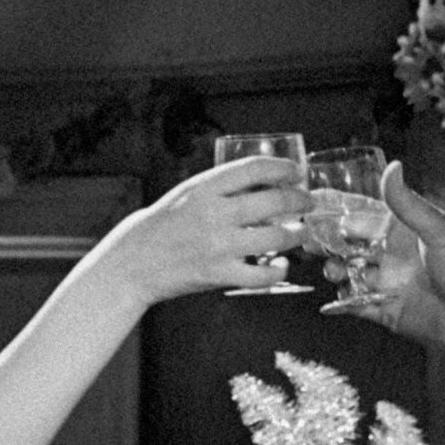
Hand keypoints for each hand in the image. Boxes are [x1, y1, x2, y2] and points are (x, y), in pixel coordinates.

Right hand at [105, 156, 308, 300]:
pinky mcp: (220, 274)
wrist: (136, 260)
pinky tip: (281, 265)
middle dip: (299, 201)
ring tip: (300, 232)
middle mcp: (214, 213)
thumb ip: (223, 188)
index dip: (282, 168)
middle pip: (273, 201)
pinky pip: (262, 275)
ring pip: (275, 237)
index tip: (297, 172)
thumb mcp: (190, 194)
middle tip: (308, 203)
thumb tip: (265, 183)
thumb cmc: (165, 225)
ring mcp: (218, 245)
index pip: (254, 168)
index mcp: (205, 188)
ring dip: (296, 234)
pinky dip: (278, 271)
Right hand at [319, 161, 444, 373]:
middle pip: (350, 244)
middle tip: (308, 237)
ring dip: (335, 268)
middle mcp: (393, 255)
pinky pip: (356, 305)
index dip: (339, 208)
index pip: (364, 214)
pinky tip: (333, 297)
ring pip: (349, 272)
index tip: (313, 200)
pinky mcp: (386, 311)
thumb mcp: (437, 230)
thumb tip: (393, 165)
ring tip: (331, 268)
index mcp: (404, 231)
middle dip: (328, 240)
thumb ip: (408, 203)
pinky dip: (342, 301)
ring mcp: (388, 284)